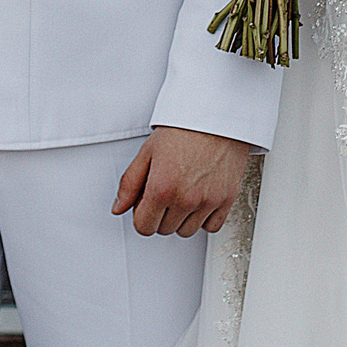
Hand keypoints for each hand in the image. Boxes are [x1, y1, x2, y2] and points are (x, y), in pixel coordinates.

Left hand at [110, 126, 250, 236]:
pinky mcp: (226, 199)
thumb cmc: (184, 128)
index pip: (144, 227)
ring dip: (181, 218)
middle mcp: (185, 199)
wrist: (215, 115)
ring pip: (187, 231)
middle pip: (164, 229)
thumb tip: (119, 207)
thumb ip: (129, 183)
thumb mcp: (147, 152)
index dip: (141, 214)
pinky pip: (212, 227)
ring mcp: (208, 201)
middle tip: (164, 192)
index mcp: (162, 188)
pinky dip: (204, 219)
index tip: (146, 203)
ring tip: (182, 194)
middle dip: (160, 214)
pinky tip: (199, 200)